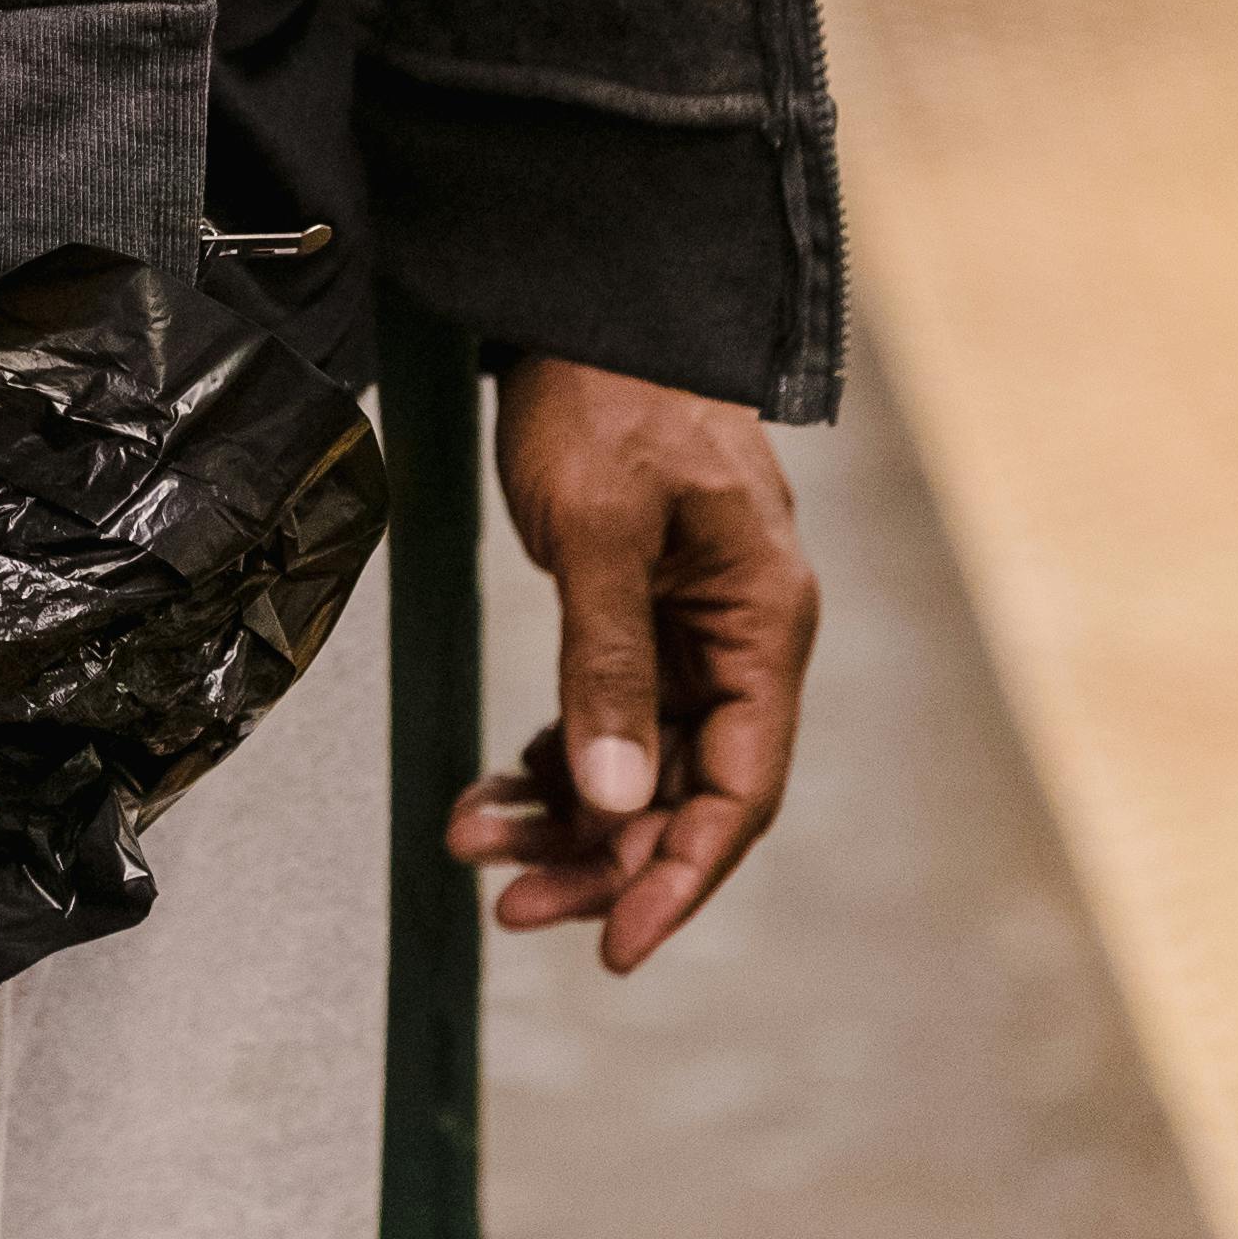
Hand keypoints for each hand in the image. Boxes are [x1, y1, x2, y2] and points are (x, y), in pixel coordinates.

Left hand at [448, 354, 817, 975]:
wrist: (587, 297)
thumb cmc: (606, 393)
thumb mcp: (599, 528)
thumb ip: (608, 664)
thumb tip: (613, 799)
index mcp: (761, 622)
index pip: (739, 789)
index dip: (681, 876)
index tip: (615, 941)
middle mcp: (739, 635)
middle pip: (685, 791)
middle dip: (601, 855)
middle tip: (512, 904)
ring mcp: (692, 624)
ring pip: (638, 761)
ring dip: (563, 811)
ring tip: (476, 839)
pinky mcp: (642, 608)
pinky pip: (610, 714)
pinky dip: (555, 755)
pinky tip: (499, 784)